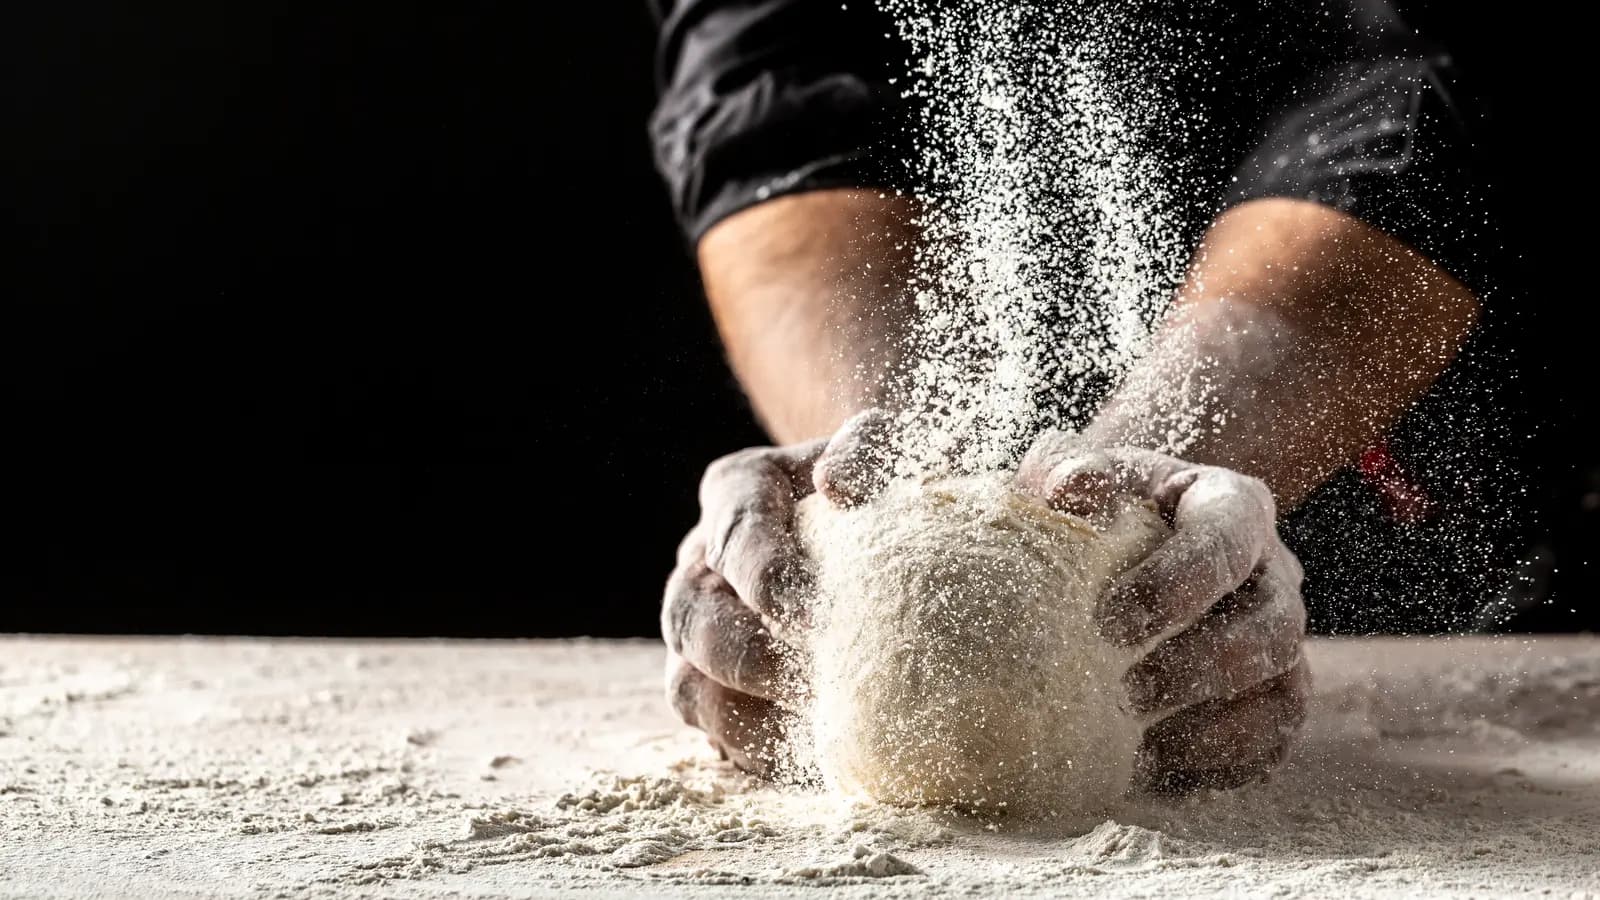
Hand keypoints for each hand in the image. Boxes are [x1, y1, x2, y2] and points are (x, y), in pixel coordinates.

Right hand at [660, 411, 890, 774]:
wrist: (895, 519)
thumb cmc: (896, 481)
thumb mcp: (893, 447)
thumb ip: (868, 450)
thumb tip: (839, 485)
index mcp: (739, 492)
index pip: (731, 535)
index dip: (764, 578)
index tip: (816, 614)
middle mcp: (706, 562)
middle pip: (690, 619)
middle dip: (746, 658)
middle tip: (811, 683)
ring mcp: (706, 631)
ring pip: (686, 685)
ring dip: (740, 717)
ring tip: (807, 733)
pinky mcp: (726, 688)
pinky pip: (715, 734)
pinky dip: (755, 752)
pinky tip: (810, 759)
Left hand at [1018, 436, 1309, 792]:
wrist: (1108, 549)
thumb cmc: (1090, 511)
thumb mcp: (1078, 477)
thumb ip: (1074, 474)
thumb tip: (1066, 490)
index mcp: (1230, 505)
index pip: (1227, 540)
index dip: (1175, 584)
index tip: (1106, 620)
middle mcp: (1272, 573)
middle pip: (1273, 627)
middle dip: (1198, 669)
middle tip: (1122, 694)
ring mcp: (1279, 639)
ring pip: (1284, 693)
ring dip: (1213, 728)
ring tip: (1138, 745)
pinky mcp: (1270, 698)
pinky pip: (1271, 744)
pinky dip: (1220, 767)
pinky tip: (1155, 773)